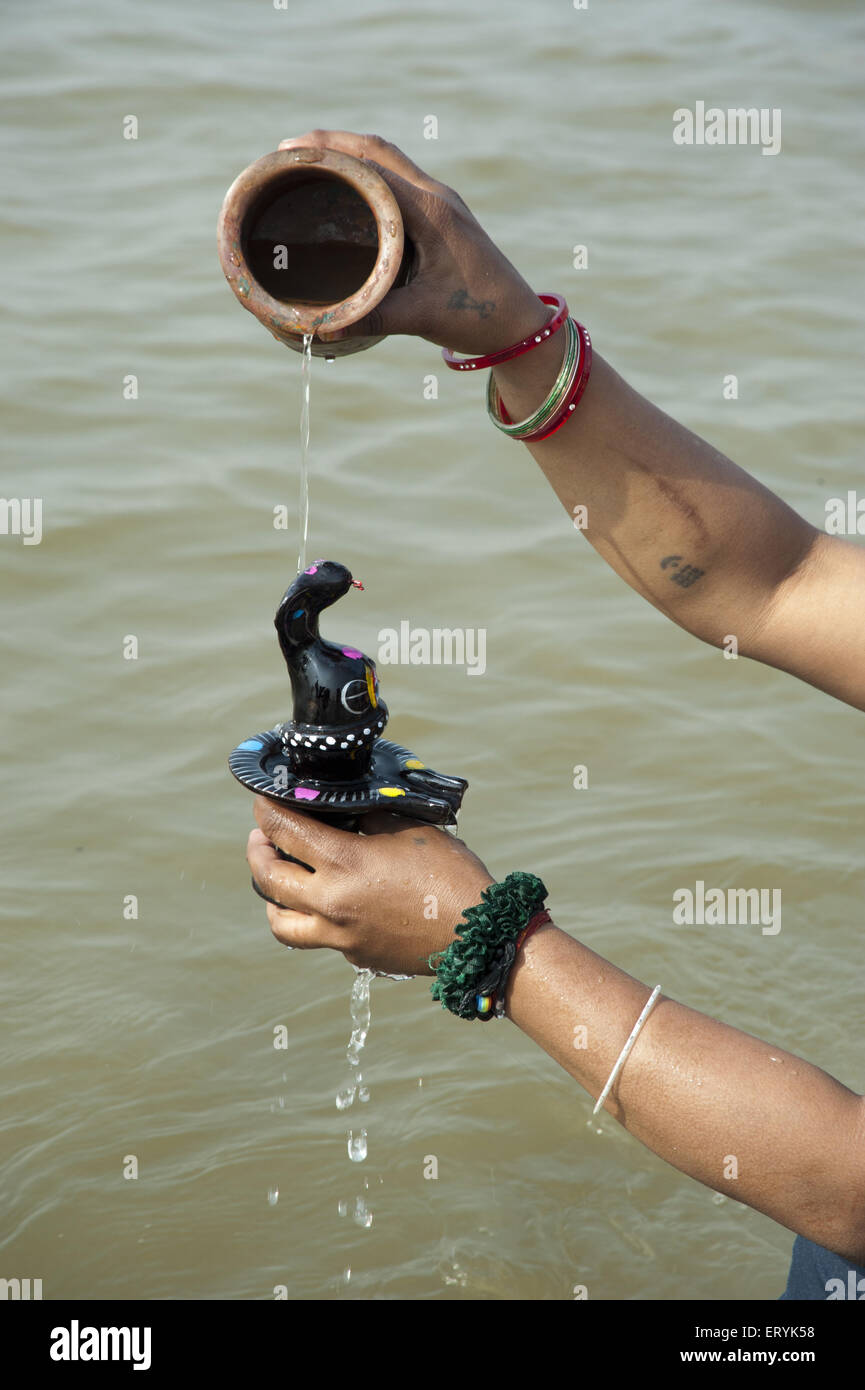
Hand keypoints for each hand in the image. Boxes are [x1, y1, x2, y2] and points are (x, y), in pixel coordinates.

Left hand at [247, 796, 494, 975]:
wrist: (476, 936)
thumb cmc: (450, 876)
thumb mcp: (410, 830)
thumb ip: (370, 818)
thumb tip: (347, 811)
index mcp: (345, 864)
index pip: (284, 831)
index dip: (267, 811)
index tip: (263, 801)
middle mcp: (332, 903)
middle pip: (268, 878)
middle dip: (258, 852)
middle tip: (261, 837)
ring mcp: (340, 936)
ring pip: (280, 922)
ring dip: (271, 897)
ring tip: (277, 880)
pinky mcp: (355, 956)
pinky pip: (318, 937)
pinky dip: (312, 917)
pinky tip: (327, 902)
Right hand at [277, 129, 550, 354]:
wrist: (520, 325)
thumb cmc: (477, 317)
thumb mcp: (420, 318)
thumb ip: (371, 318)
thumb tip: (320, 328)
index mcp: (432, 211)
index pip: (373, 164)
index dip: (328, 152)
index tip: (289, 150)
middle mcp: (437, 197)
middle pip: (377, 150)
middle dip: (333, 144)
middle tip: (288, 148)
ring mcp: (442, 204)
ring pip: (390, 162)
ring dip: (351, 155)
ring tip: (309, 163)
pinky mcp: (444, 217)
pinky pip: (399, 182)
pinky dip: (368, 177)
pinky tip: (347, 191)